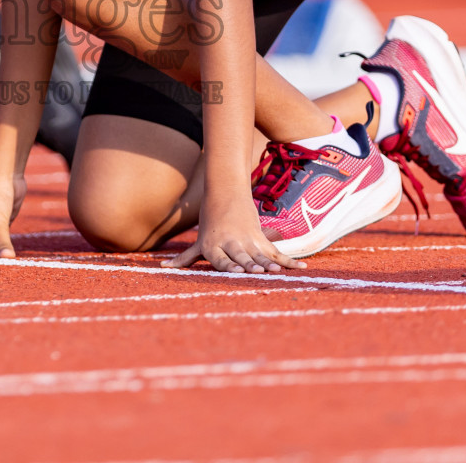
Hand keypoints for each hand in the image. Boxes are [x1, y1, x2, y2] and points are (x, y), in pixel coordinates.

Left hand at [163, 199, 303, 273]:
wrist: (225, 193)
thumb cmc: (209, 224)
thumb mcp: (198, 242)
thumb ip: (184, 258)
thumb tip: (162, 268)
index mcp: (214, 246)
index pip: (222, 259)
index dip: (230, 266)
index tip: (239, 271)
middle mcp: (231, 243)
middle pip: (242, 256)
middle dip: (250, 264)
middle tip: (258, 271)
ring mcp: (248, 240)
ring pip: (260, 254)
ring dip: (270, 262)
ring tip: (278, 270)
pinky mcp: (261, 237)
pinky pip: (276, 251)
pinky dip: (289, 262)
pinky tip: (302, 270)